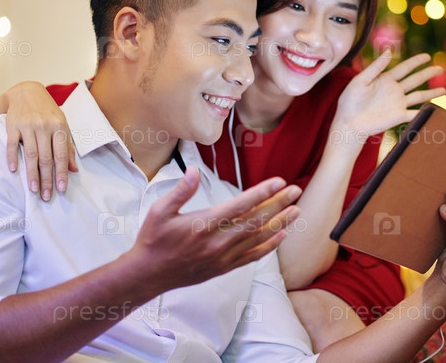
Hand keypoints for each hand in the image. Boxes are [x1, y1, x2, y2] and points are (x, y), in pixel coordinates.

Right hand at [5, 82, 76, 200]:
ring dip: (31, 174)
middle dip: (47, 179)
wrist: (27, 92)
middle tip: (46, 196)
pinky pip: (12, 144)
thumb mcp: (62, 126)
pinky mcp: (13, 125)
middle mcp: (44, 126)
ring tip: (34, 190)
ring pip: (30, 154)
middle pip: (46, 158)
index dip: (61, 173)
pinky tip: (13, 170)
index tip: (61, 189)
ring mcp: (28, 125)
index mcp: (59, 127)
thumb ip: (67, 147)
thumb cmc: (48, 112)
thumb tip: (74, 170)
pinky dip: (12, 157)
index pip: (61, 155)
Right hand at [129, 168, 302, 291]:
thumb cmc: (153, 239)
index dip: (262, 193)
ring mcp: (222, 257)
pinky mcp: (224, 267)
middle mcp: (217, 242)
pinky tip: (281, 236)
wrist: (148, 275)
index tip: (279, 182)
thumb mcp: (159, 210)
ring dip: (280, 223)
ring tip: (297, 210)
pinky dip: (269, 246)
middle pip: (256, 220)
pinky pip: (252, 256)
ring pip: (258, 238)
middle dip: (279, 204)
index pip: (240, 206)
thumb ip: (180, 191)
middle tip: (296, 191)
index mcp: (203, 224)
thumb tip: (193, 171)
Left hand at [333, 51, 445, 141]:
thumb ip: (376, 67)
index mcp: (385, 79)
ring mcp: (398, 104)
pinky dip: (425, 112)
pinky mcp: (398, 117)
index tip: (427, 56)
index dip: (416, 62)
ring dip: (431, 93)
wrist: (349, 122)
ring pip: (419, 96)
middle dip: (428, 74)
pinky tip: (435, 110)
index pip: (404, 68)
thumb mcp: (361, 80)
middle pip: (415, 80)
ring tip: (444, 90)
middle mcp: (394, 90)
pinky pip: (415, 113)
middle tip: (440, 68)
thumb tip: (388, 50)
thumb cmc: (350, 100)